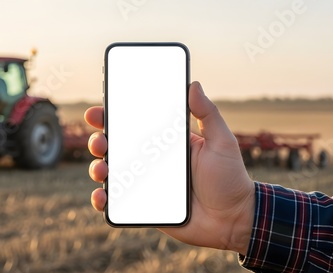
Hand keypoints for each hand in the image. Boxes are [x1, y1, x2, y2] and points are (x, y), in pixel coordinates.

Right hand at [85, 81, 254, 253]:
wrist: (234, 219)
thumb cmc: (230, 178)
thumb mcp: (221, 142)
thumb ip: (208, 114)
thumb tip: (193, 84)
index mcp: (168, 143)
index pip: (135, 125)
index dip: (113, 117)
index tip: (98, 112)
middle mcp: (153, 161)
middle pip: (117, 147)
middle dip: (99, 141)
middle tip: (99, 141)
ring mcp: (147, 184)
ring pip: (113, 173)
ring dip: (98, 168)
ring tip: (102, 169)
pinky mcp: (145, 207)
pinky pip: (118, 202)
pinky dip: (104, 200)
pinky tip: (102, 196)